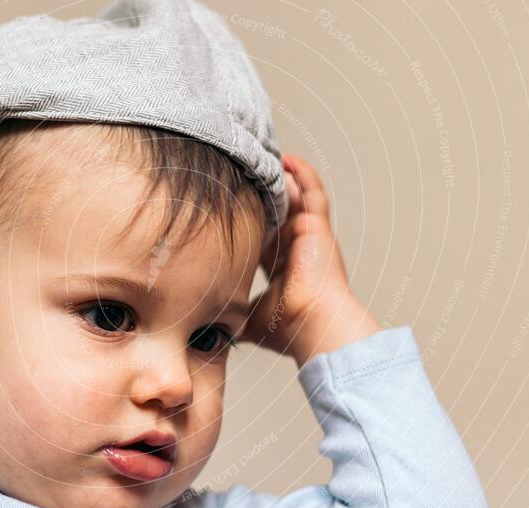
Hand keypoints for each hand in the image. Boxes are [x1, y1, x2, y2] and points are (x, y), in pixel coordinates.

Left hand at [243, 155, 380, 364]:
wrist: (311, 324)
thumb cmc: (287, 327)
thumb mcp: (250, 317)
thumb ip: (233, 312)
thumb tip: (210, 325)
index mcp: (282, 268)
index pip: (264, 237)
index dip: (251, 221)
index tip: (231, 207)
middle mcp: (296, 249)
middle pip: (278, 212)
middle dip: (263, 194)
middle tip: (243, 174)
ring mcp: (308, 236)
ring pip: (294, 198)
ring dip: (281, 179)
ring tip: (262, 158)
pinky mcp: (318, 226)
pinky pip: (312, 192)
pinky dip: (302, 175)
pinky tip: (288, 159)